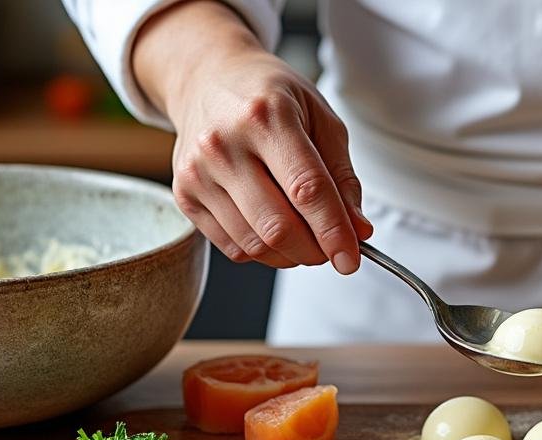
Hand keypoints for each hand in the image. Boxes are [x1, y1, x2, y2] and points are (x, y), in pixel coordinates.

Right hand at [133, 1, 371, 272]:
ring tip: (305, 238)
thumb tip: (358, 230)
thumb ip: (343, 176)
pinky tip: (274, 231)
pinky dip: (263, 252)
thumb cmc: (270, 97)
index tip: (351, 259)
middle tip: (331, 249)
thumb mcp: (320, 118)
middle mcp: (225, 144)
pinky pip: (232, 247)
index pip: (307, 190)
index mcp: (266, 116)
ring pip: (255, 243)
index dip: (334, 232)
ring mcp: (198, 171)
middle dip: (314, 251)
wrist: (206, 78)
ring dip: (291, 256)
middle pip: (277, 226)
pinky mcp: (184, 194)